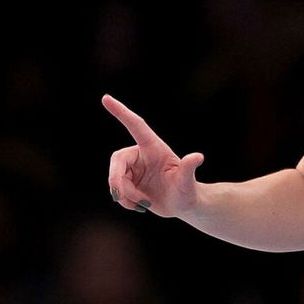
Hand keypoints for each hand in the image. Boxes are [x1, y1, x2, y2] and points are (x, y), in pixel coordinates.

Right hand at [104, 94, 204, 217]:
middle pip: (117, 161)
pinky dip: (124, 201)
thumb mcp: (187, 182)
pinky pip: (116, 190)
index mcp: (153, 147)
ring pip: (114, 178)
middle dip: (118, 181)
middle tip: (129, 198)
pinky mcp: (127, 181)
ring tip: (144, 203)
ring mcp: (133, 168)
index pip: (135, 125)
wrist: (181, 205)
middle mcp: (140, 154)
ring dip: (125, 195)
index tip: (106, 97)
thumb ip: (188, 169)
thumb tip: (198, 157)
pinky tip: (140, 206)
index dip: (121, 112)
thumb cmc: (187, 191)